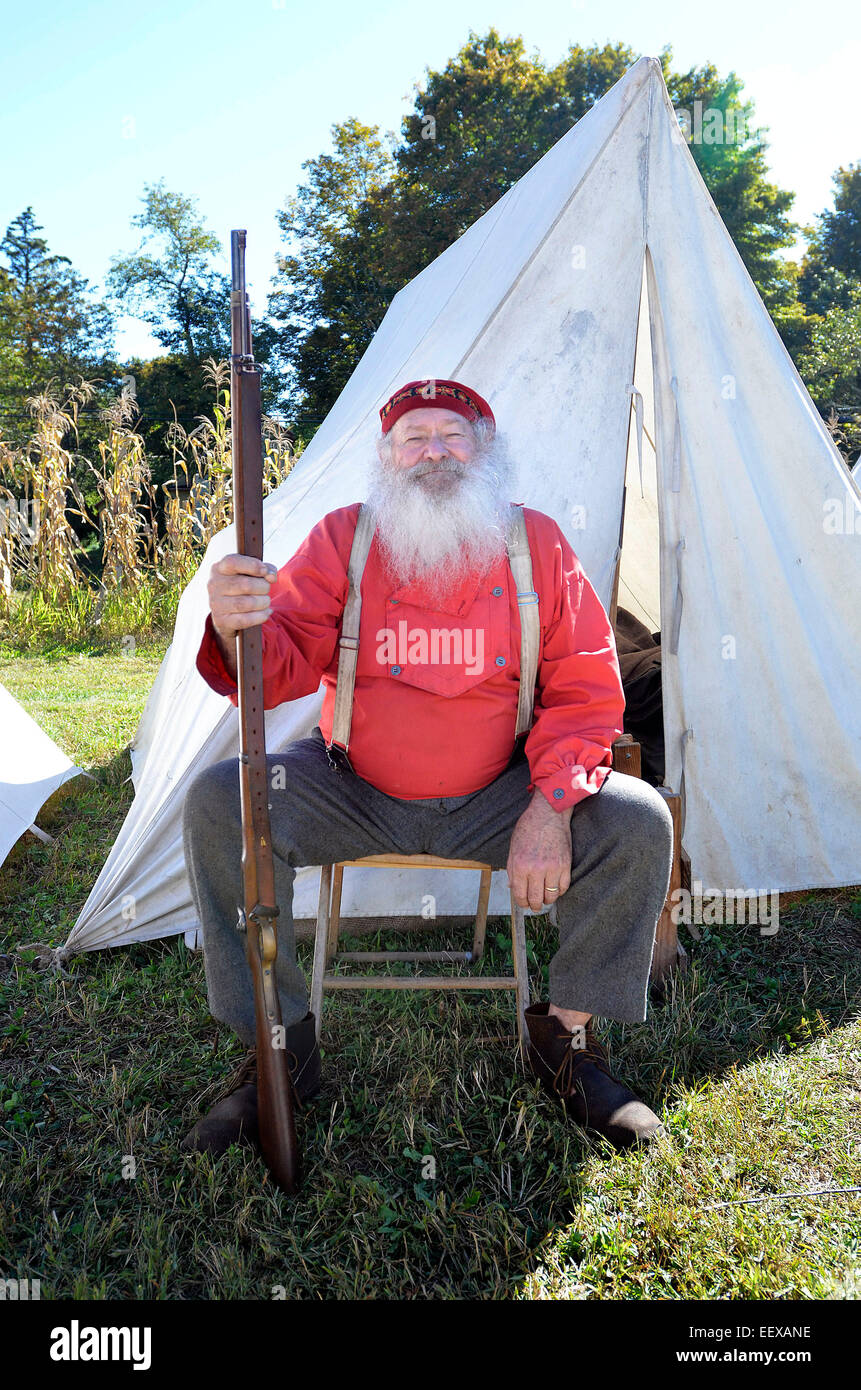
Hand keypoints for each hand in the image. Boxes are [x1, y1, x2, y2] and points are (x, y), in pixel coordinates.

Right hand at [207, 553, 277, 645]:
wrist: (226, 612)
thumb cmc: (242, 586)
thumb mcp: (251, 573)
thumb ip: (265, 569)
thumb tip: (271, 577)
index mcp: (220, 568)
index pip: (233, 562)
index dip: (253, 566)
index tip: (265, 572)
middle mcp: (214, 584)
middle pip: (246, 585)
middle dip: (264, 587)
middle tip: (266, 589)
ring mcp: (216, 603)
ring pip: (247, 603)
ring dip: (263, 602)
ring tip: (265, 601)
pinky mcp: (221, 620)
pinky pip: (245, 620)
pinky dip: (261, 616)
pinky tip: (266, 612)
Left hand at [507, 793, 571, 911]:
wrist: (548, 814)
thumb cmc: (528, 828)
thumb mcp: (513, 848)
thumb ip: (512, 870)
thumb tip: (513, 888)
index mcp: (519, 865)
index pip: (520, 894)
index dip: (522, 903)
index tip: (524, 904)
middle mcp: (535, 869)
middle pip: (535, 899)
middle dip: (534, 905)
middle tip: (535, 906)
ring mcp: (551, 868)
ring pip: (551, 896)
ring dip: (547, 900)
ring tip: (545, 898)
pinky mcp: (565, 865)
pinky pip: (563, 887)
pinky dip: (559, 892)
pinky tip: (555, 889)